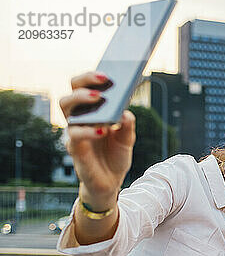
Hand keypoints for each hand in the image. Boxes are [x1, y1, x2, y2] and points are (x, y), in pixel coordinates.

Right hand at [60, 72, 135, 207]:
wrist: (110, 182)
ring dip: (82, 100)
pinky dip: (88, 130)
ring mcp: (74, 132)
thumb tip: (126, 112)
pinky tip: (103, 129)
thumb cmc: (114, 156)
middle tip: (104, 81)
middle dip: (85, 82)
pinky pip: (75, 135)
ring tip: (100, 98)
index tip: (108, 72)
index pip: (83, 87)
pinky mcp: (75, 149)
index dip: (91, 77)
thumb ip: (127, 125)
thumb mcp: (127, 139)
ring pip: (66, 109)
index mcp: (89, 112)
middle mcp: (77, 119)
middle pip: (71, 92)